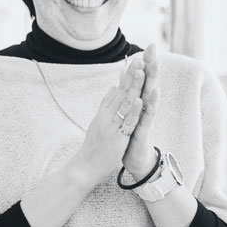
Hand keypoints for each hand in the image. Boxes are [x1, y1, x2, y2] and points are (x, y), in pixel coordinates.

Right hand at [74, 56, 145, 183]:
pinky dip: (133, 111)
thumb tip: (113, 87)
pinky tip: (140, 100)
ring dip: (133, 87)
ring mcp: (112, 126)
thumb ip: (106, 105)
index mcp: (103, 113)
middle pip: (121, 92)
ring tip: (141, 72)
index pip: (117, 90)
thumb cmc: (94, 147)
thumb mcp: (98, 122)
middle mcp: (106, 116)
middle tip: (140, 59)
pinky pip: (127, 123)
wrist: (85, 167)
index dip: (126, 76)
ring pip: (125, 103)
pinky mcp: (118, 138)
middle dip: (131, 76)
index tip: (135, 61)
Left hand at [120, 45, 162, 184]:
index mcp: (140, 103)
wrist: (137, 160)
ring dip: (152, 80)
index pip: (142, 79)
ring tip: (154, 64)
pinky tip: (153, 92)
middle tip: (154, 47)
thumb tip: (128, 83)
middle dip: (151, 65)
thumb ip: (130, 99)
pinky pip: (149, 115)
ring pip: (150, 95)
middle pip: (149, 82)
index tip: (148, 46)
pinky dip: (150, 103)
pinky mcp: (145, 129)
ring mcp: (147, 118)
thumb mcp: (130, 115)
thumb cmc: (132, 136)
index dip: (145, 63)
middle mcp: (146, 108)